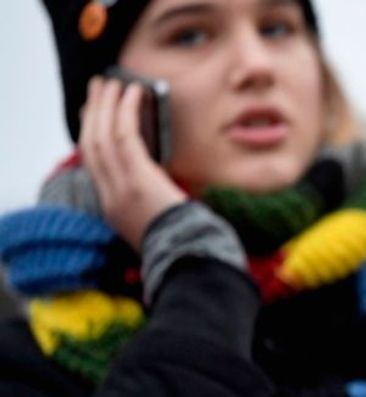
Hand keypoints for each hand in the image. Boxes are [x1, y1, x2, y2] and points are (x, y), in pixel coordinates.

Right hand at [78, 76, 186, 250]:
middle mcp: (110, 196)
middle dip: (92, 113)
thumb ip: (155, 201)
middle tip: (98, 89)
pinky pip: (124, 136)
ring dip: (106, 105)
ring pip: (101, 136)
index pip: (93, 165)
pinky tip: (134, 93)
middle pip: (90, 145)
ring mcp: (120, 187)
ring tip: (113, 83)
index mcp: (113, 208)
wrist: (189, 258)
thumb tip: (164, 182)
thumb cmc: (186, 242)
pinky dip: (126, 111)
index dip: (91, 135)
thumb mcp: (161, 222)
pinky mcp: (136, 179)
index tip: (95, 115)